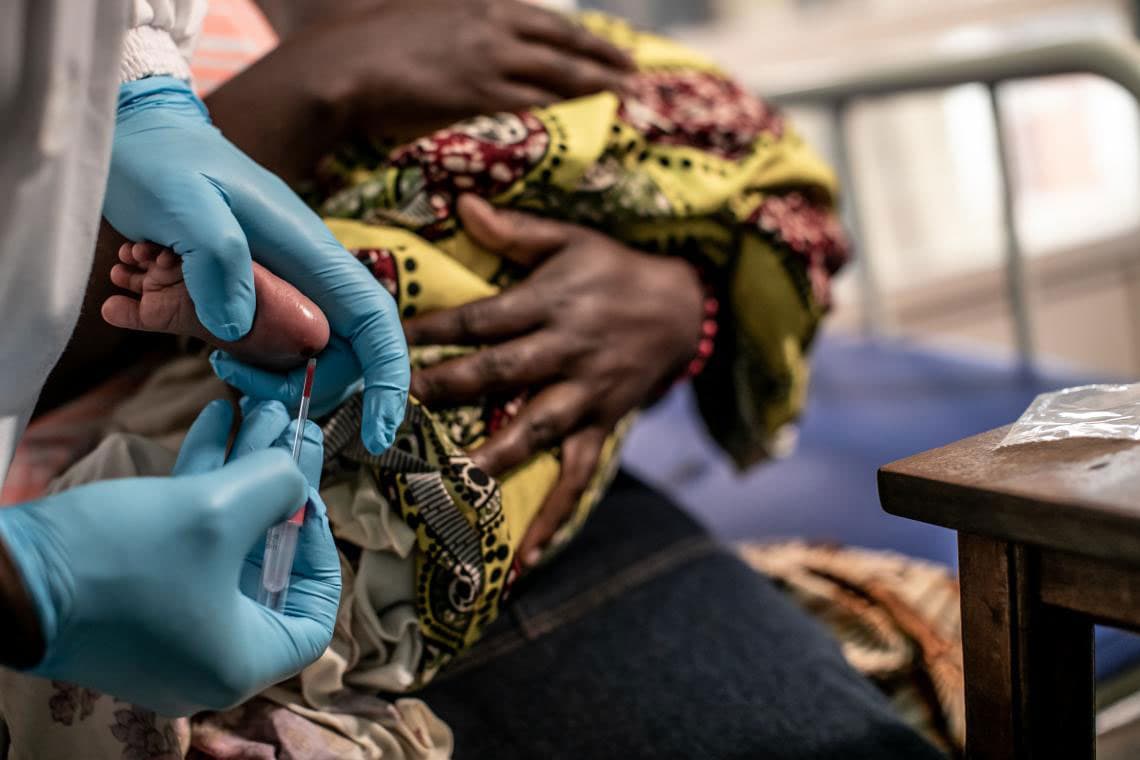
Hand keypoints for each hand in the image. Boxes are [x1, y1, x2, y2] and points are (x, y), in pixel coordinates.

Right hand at [0, 399, 338, 715]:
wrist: (0, 579)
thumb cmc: (119, 560)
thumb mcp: (218, 511)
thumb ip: (279, 488)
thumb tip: (296, 476)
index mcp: (239, 662)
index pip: (313, 619)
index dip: (322, 556)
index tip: (308, 503)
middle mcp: (207, 655)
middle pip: (267, 566)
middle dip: (278, 492)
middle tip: (291, 432)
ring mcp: (167, 626)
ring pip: (224, 544)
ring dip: (241, 474)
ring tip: (255, 410)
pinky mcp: (132, 597)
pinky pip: (185, 543)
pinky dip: (202, 486)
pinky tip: (213, 421)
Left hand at [104, 76, 407, 452]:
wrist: (139, 134)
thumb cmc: (165, 161)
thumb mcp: (184, 204)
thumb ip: (219, 262)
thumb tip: (239, 331)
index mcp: (309, 252)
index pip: (373, 321)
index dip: (387, 378)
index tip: (377, 433)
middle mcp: (305, 273)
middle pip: (337, 353)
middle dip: (298, 384)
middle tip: (231, 376)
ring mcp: (278, 283)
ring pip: (295, 354)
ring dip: (255, 369)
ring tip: (202, 352)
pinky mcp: (247, 290)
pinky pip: (252, 338)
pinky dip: (221, 349)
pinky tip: (168, 326)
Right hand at [284, 0, 633, 139]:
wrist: (343, 64)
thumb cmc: (371, 46)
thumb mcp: (423, 21)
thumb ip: (456, 30)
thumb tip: (467, 48)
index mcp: (480, 6)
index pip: (547, 20)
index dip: (582, 36)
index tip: (608, 47)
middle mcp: (492, 26)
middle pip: (564, 42)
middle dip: (604, 56)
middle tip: (635, 71)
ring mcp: (488, 58)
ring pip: (558, 71)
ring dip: (596, 82)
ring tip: (627, 94)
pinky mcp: (478, 91)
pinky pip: (534, 99)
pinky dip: (564, 105)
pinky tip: (586, 112)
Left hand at [404, 196, 703, 562]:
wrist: (687, 307)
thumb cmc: (617, 269)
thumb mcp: (571, 239)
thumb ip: (515, 231)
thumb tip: (460, 203)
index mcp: (552, 302)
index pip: (482, 319)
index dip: (433, 331)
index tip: (387, 342)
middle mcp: (568, 349)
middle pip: (501, 372)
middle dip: (447, 390)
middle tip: (395, 411)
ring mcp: (588, 393)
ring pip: (537, 428)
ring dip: (493, 456)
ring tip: (451, 484)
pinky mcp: (605, 425)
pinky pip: (580, 475)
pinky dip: (556, 515)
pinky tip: (526, 555)